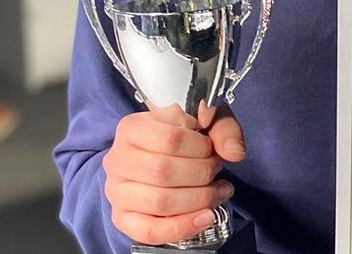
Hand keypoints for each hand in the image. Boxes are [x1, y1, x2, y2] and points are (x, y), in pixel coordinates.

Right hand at [103, 105, 244, 246]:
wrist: (162, 156)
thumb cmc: (183, 136)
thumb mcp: (206, 121)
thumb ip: (223, 128)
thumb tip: (234, 151)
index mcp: (131, 127)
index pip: (170, 138)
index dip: (200, 146)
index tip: (211, 147)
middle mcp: (117, 159)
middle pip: (164, 171)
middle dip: (201, 173)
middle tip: (217, 169)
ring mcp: (117, 191)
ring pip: (159, 201)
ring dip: (199, 199)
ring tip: (219, 191)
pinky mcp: (122, 218)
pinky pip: (150, 230)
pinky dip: (183, 227)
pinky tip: (207, 217)